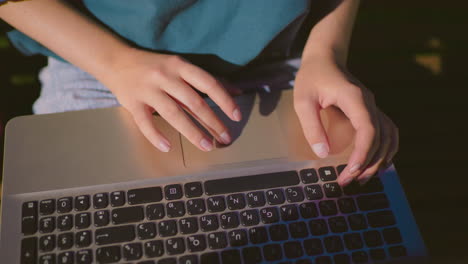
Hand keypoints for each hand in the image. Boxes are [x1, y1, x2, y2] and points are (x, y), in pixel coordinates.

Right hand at [100, 48, 241, 151]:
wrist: (116, 61)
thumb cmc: (155, 66)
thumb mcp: (181, 66)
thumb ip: (206, 81)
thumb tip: (236, 91)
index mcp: (180, 65)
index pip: (207, 83)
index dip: (224, 100)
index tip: (236, 116)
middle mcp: (165, 76)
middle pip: (193, 102)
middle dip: (212, 122)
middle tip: (225, 138)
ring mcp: (148, 90)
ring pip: (173, 114)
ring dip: (192, 132)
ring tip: (207, 145)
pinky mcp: (132, 103)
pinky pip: (145, 123)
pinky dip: (156, 136)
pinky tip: (168, 146)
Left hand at [293, 57, 398, 185]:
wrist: (325, 57)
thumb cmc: (312, 76)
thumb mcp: (303, 100)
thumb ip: (312, 126)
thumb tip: (323, 154)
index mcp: (354, 98)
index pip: (368, 129)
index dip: (363, 152)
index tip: (351, 170)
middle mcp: (369, 102)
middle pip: (380, 138)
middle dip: (367, 163)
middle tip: (348, 181)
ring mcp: (373, 106)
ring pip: (389, 137)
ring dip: (380, 159)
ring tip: (362, 178)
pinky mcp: (371, 110)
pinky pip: (387, 132)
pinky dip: (386, 149)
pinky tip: (376, 164)